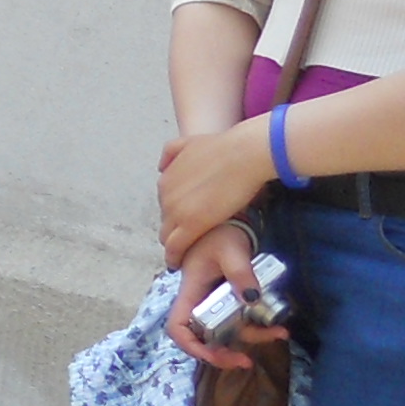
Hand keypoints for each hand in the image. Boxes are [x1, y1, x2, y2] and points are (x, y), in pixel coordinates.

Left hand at [157, 119, 276, 265]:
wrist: (243, 155)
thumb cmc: (225, 148)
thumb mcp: (189, 143)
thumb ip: (172, 153)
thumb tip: (161, 168)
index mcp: (166, 179)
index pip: (166, 204)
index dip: (175, 214)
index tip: (182, 223)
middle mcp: (165, 195)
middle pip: (166, 219)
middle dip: (175, 228)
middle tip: (185, 239)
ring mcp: (176, 211)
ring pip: (167, 235)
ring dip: (174, 243)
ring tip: (181, 253)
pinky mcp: (190, 225)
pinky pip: (175, 247)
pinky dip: (174, 256)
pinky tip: (177, 262)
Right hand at [166, 214, 284, 370]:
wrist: (228, 224)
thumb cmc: (219, 234)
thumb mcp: (230, 250)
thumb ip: (240, 273)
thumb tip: (252, 299)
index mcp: (191, 293)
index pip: (178, 328)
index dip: (191, 346)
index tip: (213, 355)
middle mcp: (200, 303)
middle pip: (204, 337)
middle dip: (224, 353)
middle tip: (245, 362)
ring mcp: (215, 303)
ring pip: (228, 331)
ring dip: (252, 338)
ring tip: (279, 334)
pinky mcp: (231, 300)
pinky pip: (242, 320)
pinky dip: (259, 326)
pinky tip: (277, 325)